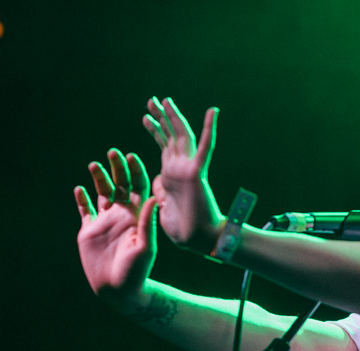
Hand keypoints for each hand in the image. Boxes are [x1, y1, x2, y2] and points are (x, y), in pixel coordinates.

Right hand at [74, 149, 156, 307]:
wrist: (119, 290)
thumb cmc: (137, 272)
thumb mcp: (145, 247)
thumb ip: (147, 223)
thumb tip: (153, 198)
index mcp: (137, 216)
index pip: (139, 188)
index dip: (136, 171)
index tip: (131, 157)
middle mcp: (121, 215)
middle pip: (120, 185)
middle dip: (117, 168)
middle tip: (113, 152)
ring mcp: (105, 222)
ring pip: (102, 193)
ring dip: (99, 178)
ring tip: (94, 165)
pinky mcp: (89, 231)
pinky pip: (84, 211)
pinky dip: (81, 199)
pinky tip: (79, 188)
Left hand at [143, 97, 222, 253]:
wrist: (198, 241)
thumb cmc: (183, 231)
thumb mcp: (162, 207)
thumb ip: (160, 191)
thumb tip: (157, 180)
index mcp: (171, 177)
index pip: (163, 147)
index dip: (155, 130)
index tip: (147, 117)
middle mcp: (179, 168)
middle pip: (170, 136)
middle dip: (161, 118)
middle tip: (152, 100)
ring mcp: (188, 169)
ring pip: (181, 136)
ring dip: (173, 117)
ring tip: (163, 100)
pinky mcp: (197, 173)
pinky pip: (205, 148)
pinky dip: (209, 129)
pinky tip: (212, 111)